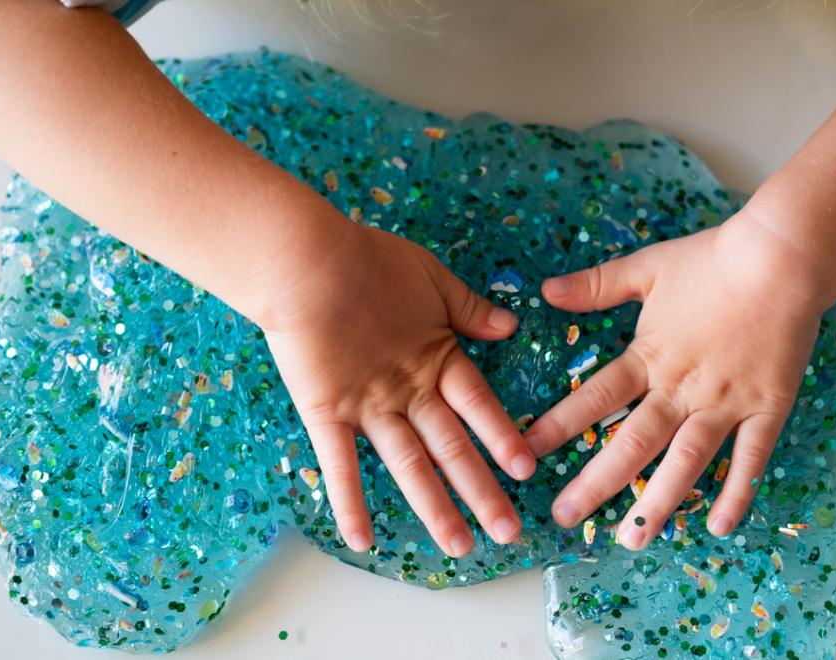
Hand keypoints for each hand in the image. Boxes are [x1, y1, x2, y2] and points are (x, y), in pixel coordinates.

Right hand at [255, 222, 535, 556]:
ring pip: (409, 466)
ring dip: (435, 508)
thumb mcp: (433, 278)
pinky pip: (340, 465)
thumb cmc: (369, 260)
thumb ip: (471, 309)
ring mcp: (370, 405)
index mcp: (438, 357)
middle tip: (508, 532)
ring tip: (460, 547)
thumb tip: (510, 327)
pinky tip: (362, 541)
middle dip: (482, 492)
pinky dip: (350, 503)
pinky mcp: (328, 412)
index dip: (503, 438)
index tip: (528, 470)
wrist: (308, 261)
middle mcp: (410, 391)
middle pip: (452, 448)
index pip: (480, 406)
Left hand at [523, 213, 825, 549]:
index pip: (596, 397)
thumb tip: (546, 291)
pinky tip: (719, 526)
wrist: (783, 258)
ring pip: (686, 461)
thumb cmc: (713, 259)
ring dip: (658, 502)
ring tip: (633, 539)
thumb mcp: (646, 267)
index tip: (526, 452)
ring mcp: (726, 402)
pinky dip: (735, 492)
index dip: (559, 425)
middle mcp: (682, 388)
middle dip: (596, 483)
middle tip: (566, 517)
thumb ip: (596, 285)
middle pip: (633, 443)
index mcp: (650, 355)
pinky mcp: (766, 407)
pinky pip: (750, 458)